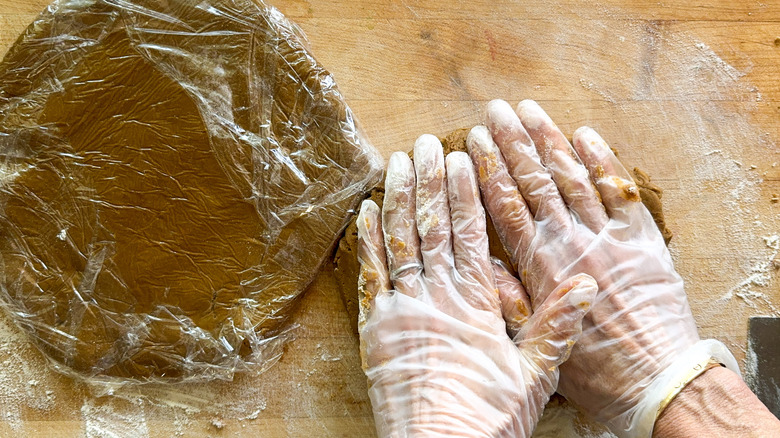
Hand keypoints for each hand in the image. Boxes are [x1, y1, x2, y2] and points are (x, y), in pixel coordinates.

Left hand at [357, 135, 596, 436]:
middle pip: (431, 227)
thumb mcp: (534, 375)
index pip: (470, 234)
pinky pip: (369, 276)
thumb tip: (584, 282)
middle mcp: (435, 297)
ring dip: (397, 198)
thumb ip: (555, 324)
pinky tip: (365, 211)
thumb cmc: (488, 418)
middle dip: (430, 181)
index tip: (463, 157)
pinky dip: (367, 241)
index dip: (465, 193)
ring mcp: (401, 310)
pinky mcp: (376, 330)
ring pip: (398, 242)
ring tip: (397, 161)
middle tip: (427, 142)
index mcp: (475, 303)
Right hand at [466, 99, 735, 435]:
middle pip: (534, 181)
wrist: (653, 378)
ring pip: (572, 177)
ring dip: (550, 140)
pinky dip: (601, 160)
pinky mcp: (640, 239)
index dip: (488, 169)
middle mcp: (569, 242)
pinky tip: (585, 135)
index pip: (506, 205)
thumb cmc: (590, 368)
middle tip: (495, 111)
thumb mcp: (535, 340)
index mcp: (539, 266)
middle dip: (512, 142)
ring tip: (531, 110)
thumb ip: (509, 297)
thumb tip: (483, 261)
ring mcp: (606, 236)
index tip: (474, 141)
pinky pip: (618, 191)